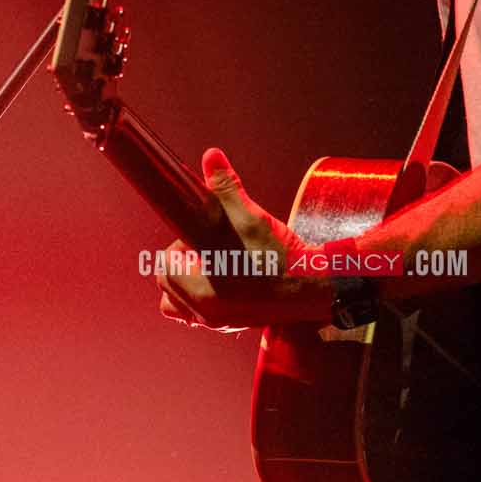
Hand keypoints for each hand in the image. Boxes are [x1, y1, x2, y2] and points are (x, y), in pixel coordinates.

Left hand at [155, 148, 333, 329]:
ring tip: (214, 266)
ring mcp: (218, 322)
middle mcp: (204, 312)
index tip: (203, 236)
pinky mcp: (232, 325)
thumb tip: (212, 156)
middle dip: (184, 263)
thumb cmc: (280, 256)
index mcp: (201, 290)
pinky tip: (225, 281)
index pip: (164, 264)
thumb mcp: (251, 218)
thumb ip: (225, 189)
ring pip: (180, 303)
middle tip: (212, 248)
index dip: (181, 245)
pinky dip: (203, 300)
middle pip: (168, 284)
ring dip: (188, 283)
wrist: (315, 286)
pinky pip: (200, 316)